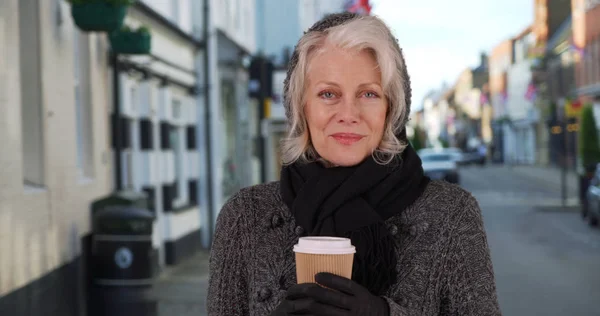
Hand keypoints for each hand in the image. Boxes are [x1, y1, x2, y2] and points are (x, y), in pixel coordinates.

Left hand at [271, 273, 388, 315]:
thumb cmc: (362, 302)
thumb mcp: (360, 292)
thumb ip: (345, 286)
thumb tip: (320, 275)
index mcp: (360, 294)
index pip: (345, 284)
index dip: (330, 279)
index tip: (316, 274)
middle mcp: (356, 307)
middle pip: (332, 298)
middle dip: (314, 292)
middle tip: (300, 288)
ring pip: (326, 312)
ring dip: (309, 307)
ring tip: (295, 302)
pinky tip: (303, 315)